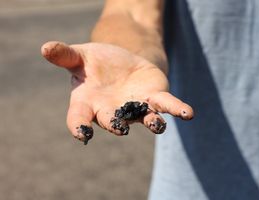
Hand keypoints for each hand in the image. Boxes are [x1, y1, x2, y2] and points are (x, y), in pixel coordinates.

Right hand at [41, 41, 192, 143]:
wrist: (120, 63)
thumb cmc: (96, 64)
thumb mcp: (80, 56)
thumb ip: (65, 55)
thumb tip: (45, 48)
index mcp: (88, 102)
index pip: (79, 118)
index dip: (79, 126)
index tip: (82, 134)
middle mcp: (111, 110)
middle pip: (113, 120)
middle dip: (116, 124)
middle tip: (120, 128)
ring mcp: (135, 107)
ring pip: (144, 118)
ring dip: (152, 122)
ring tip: (158, 125)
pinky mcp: (154, 98)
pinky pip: (167, 106)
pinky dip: (177, 110)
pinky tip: (188, 114)